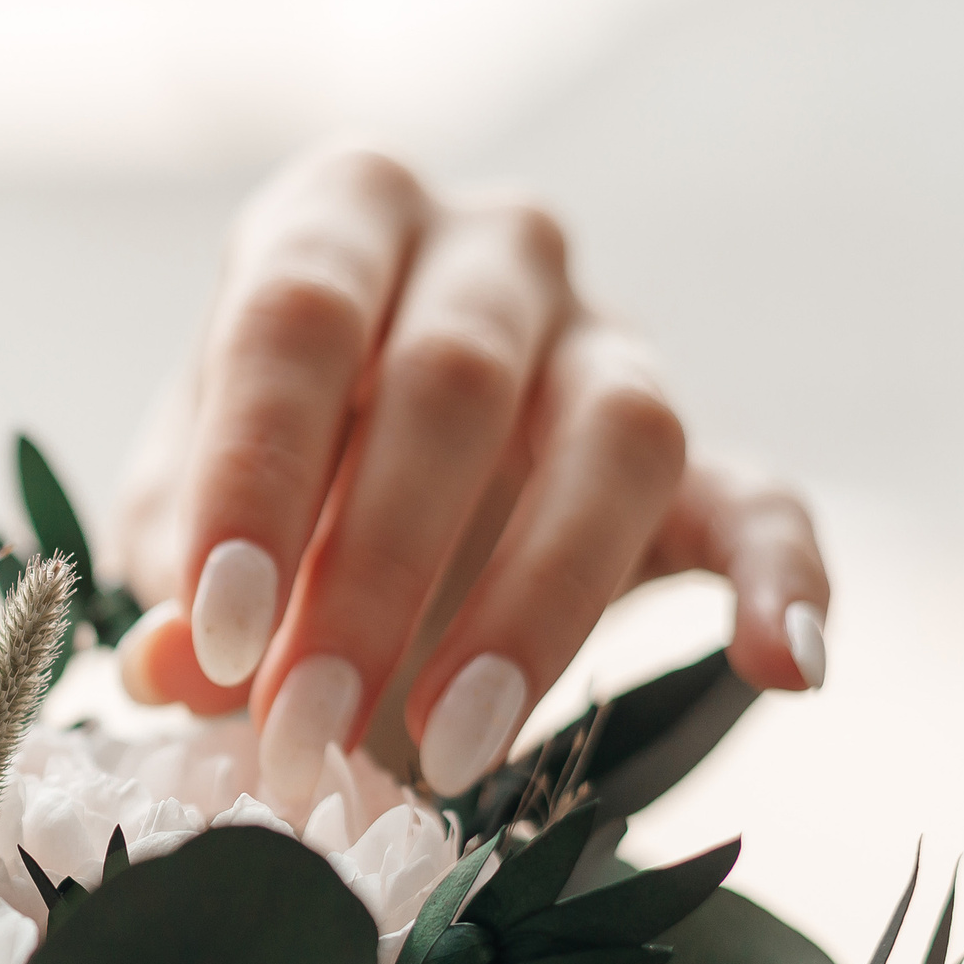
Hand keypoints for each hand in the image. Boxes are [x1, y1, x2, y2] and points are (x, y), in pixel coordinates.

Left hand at [108, 144, 829, 803]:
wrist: (365, 489)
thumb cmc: (262, 478)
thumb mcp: (184, 514)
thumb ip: (178, 574)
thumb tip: (176, 667)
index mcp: (340, 217)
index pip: (297, 317)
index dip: (256, 476)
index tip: (224, 634)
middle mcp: (488, 250)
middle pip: (455, 381)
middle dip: (375, 572)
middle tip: (310, 724)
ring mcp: (608, 341)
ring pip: (615, 436)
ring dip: (533, 606)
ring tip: (456, 747)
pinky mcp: (703, 452)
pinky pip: (767, 500)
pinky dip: (784, 580)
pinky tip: (787, 667)